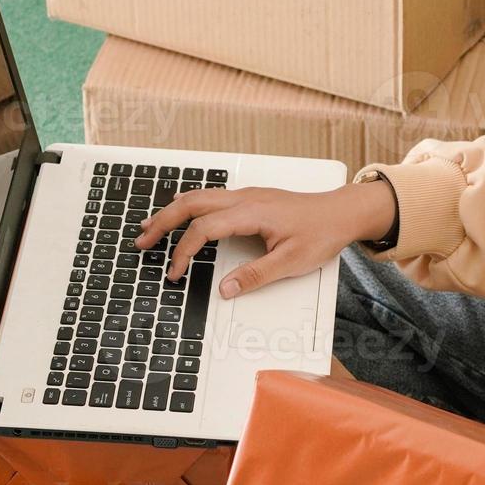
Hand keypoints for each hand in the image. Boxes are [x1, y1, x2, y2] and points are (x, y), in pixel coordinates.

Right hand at [133, 181, 396, 297]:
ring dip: (173, 211)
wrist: (342, 212)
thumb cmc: (321, 232)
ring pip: (199, 196)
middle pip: (191, 203)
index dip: (184, 251)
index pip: (204, 229)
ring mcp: (247, 194)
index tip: (174, 272)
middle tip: (141, 239)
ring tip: (151, 226)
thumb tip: (225, 290)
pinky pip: (212, 196)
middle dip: (163, 221)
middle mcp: (245, 198)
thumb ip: (256, 276)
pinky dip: (190, 205)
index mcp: (251, 212)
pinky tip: (183, 211)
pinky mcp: (251, 197)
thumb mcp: (291, 262)